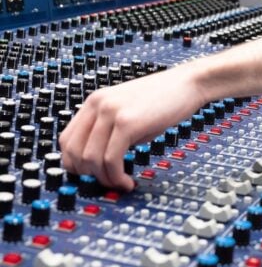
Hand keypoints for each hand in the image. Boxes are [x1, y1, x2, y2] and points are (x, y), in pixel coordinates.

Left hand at [59, 66, 203, 191]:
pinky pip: (110, 159)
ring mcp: (110, 112)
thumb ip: (111, 131)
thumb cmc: (165, 99)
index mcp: (95, 101)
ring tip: (120, 183)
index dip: (75, 165)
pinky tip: (128, 181)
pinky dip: (116, 177)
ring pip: (90, 159)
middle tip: (107, 182)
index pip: (66, 141)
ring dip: (104, 179)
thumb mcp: (129, 112)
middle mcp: (98, 104)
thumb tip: (100, 164)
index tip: (92, 175)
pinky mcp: (127, 122)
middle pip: (73, 153)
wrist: (189, 83)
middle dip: (88, 175)